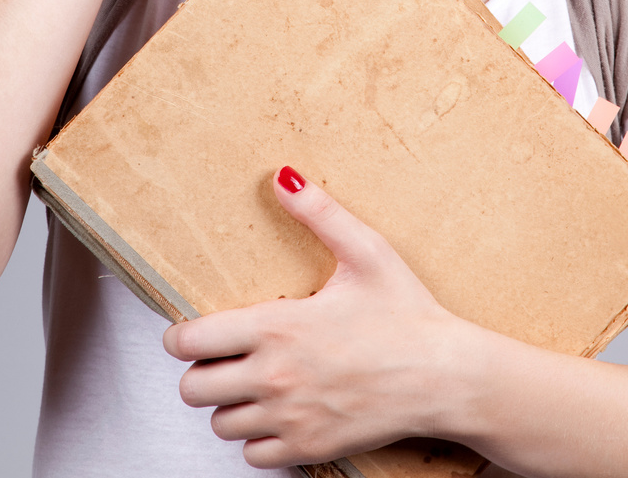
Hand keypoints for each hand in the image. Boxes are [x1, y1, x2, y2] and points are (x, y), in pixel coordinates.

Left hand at [162, 167, 463, 469]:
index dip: (181, 336)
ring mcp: (291, 418)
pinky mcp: (309, 447)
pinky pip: (253, 456)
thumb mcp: (365, 250)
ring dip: (229, 403)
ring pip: (219, 424)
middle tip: (224, 355)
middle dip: (201, 370)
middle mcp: (275, 377)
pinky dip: (258, 437)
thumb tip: (283, 177)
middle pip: (192, 389)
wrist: (445, 376)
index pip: (190, 343)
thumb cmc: (408, 313)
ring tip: (255, 380)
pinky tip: (279, 409)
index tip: (194, 330)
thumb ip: (318, 212)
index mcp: (279, 326)